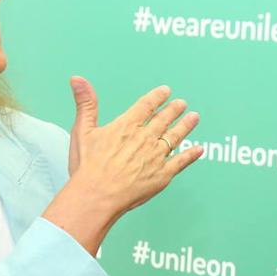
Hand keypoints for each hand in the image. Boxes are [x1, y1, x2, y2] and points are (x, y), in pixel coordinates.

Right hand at [45, 77, 202, 252]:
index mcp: (127, 126)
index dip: (158, 97)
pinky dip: (191, 155)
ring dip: (186, 126)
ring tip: (194, 117)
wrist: (97, 196)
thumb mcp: (82, 130)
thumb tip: (78, 79)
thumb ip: (86, 103)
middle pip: (164, 119)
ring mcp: (156, 156)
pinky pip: (181, 162)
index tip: (166, 91)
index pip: (146, 106)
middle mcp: (145, 138)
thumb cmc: (88, 167)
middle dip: (174, 110)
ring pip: (175, 136)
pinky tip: (199, 150)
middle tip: (182, 104)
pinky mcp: (162, 175)